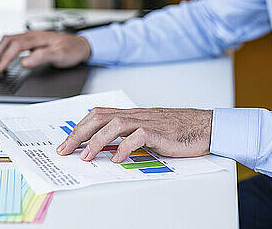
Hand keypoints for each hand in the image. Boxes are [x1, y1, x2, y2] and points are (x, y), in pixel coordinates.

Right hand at [0, 31, 91, 72]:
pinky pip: (14, 42)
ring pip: (9, 40)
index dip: (5, 58)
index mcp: (37, 37)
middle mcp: (33, 35)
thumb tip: (24, 61)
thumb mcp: (60, 55)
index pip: (15, 46)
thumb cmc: (72, 49)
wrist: (82, 45)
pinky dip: (5, 49)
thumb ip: (42, 57)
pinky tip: (5, 56)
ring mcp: (32, 37)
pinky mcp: (33, 41)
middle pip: (8, 41)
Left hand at [56, 107, 212, 162]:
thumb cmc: (179, 130)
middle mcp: (136, 115)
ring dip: (97, 140)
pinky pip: (138, 136)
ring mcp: (148, 122)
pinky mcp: (160, 132)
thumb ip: (128, 135)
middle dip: (79, 134)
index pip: (98, 114)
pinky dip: (124, 147)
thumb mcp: (148, 130)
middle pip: (100, 117)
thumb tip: (105, 147)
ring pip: (115, 123)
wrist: (206, 126)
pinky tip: (117, 158)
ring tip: (86, 156)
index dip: (79, 127)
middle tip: (65, 150)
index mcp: (132, 114)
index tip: (66, 143)